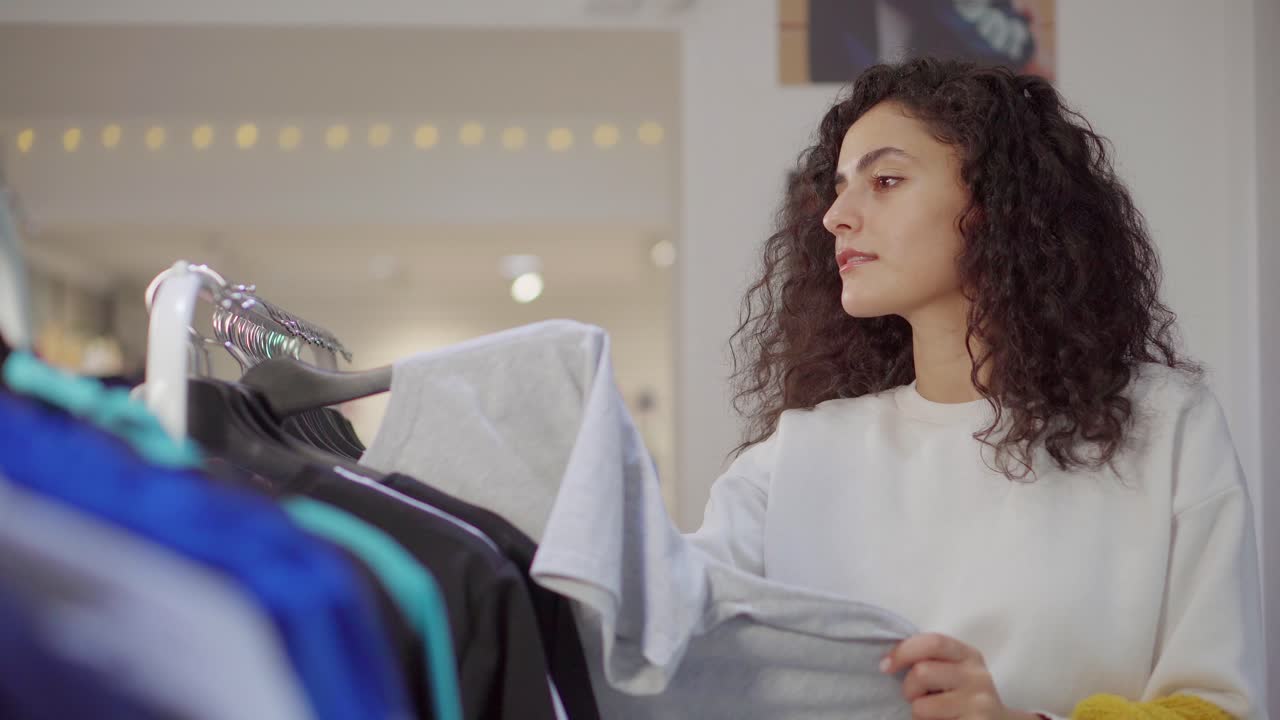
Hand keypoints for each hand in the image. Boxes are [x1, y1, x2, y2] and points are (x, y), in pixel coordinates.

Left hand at [880, 632, 1035, 719]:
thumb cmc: (963, 695)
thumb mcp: (954, 669)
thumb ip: (931, 659)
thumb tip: (888, 661)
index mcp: (969, 656)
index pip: (933, 642)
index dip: (903, 651)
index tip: (885, 666)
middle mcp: (977, 677)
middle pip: (921, 672)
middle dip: (909, 688)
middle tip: (917, 697)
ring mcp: (978, 705)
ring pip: (921, 707)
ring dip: (917, 712)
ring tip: (932, 713)